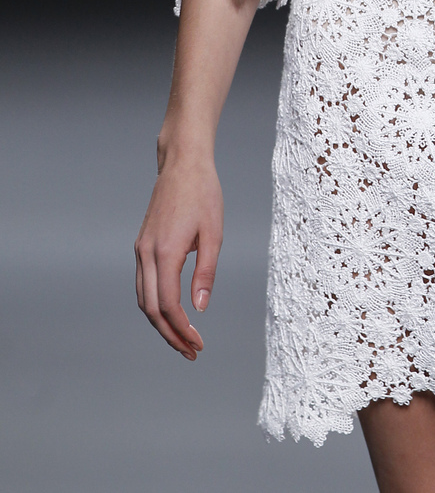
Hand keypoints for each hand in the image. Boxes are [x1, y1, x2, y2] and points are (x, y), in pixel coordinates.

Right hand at [134, 153, 222, 359]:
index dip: (181, 330)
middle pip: (151, 309)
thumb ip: (206, 272)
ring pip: (143, 299)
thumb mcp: (214, 232)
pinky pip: (143, 283)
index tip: (197, 344)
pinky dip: (154, 304)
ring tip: (182, 338)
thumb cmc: (203, 193)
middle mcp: (146, 253)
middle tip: (191, 351)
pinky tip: (171, 312)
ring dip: (160, 323)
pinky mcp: (142, 244)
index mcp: (165, 252)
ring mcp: (141, 249)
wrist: (183, 163)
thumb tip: (200, 309)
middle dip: (169, 335)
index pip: (167, 305)